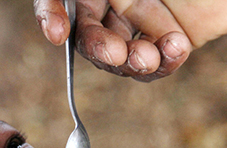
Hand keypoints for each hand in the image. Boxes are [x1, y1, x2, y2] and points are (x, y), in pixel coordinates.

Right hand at [34, 0, 226, 81]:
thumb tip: (77, 0)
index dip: (51, 14)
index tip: (57, 33)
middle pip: (90, 31)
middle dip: (99, 46)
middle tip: (116, 53)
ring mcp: (148, 19)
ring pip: (122, 54)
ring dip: (129, 62)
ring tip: (148, 57)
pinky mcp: (175, 39)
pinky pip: (158, 62)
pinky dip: (163, 63)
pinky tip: (175, 49)